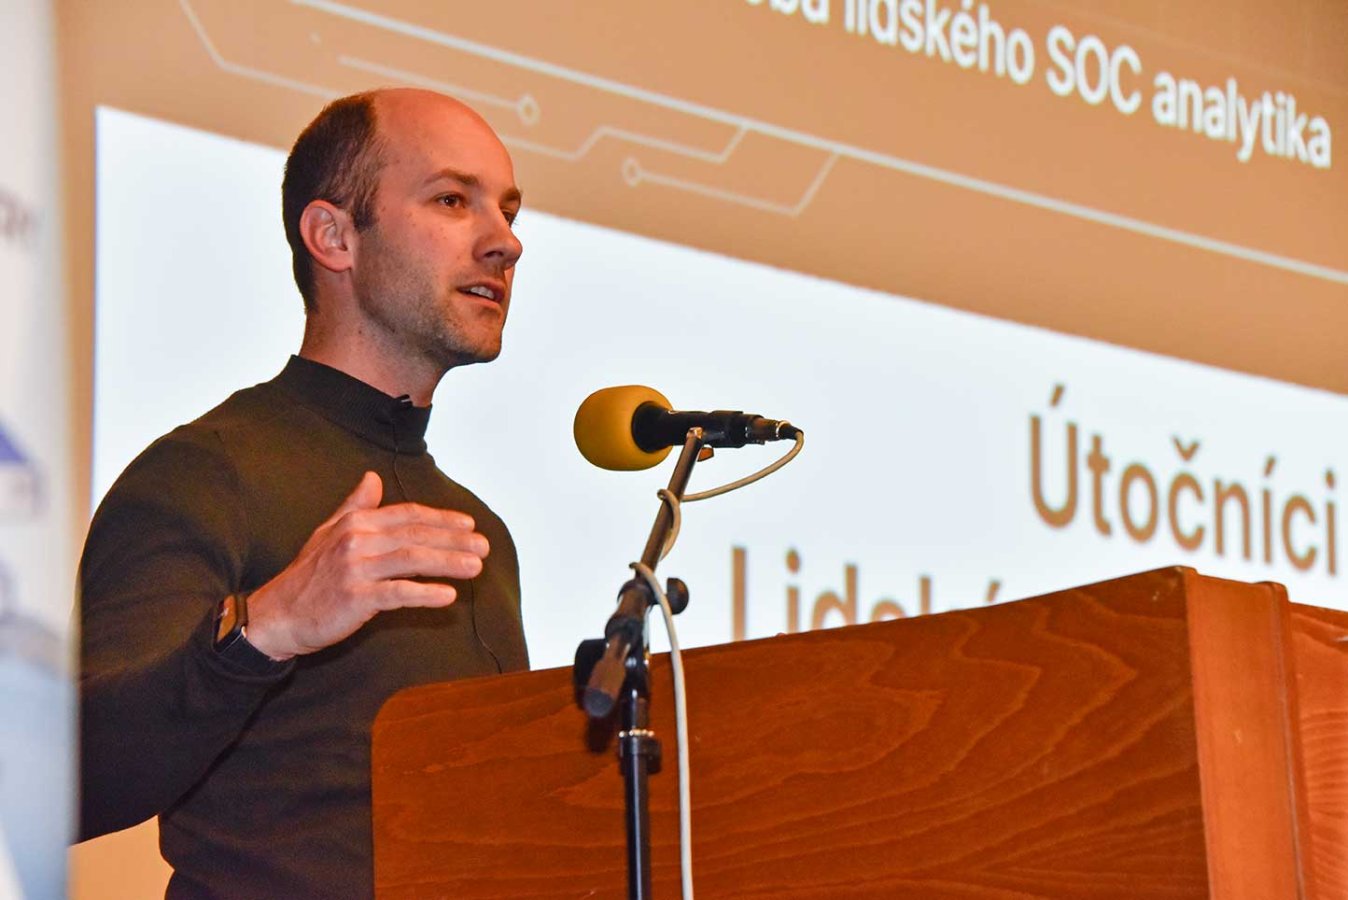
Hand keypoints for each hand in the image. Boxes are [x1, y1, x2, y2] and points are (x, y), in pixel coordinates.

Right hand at [243, 471, 487, 660]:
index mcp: (355, 522)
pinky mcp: (355, 598)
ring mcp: (355, 568)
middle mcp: (356, 539)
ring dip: (449, 562)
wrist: (277, 615)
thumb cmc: (307, 576)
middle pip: (416, 535)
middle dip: (454, 540)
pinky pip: (398, 593)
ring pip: (412, 560)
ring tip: (476, 567)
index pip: (408, 515)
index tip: (469, 524)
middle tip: (484, 546)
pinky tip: (448, 595)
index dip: (441, 518)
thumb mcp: (327, 533)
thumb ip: (354, 506)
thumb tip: (372, 478)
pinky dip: (425, 593)